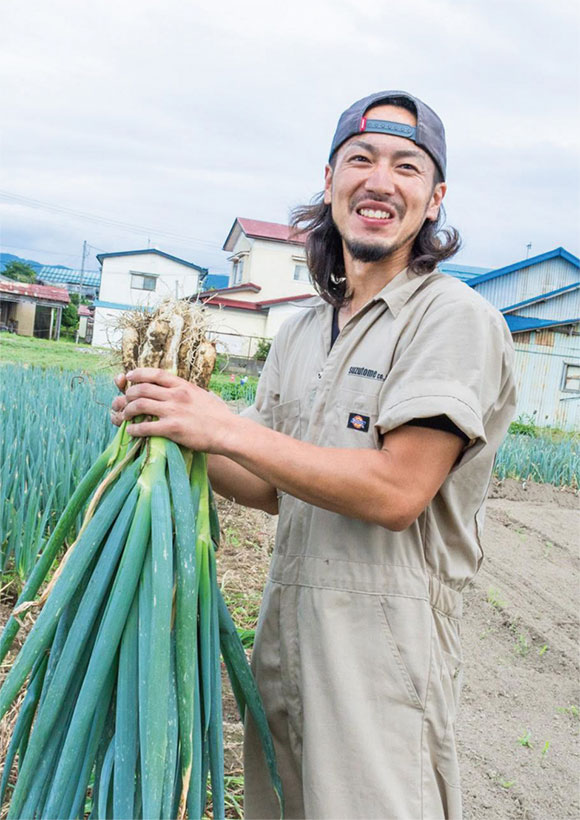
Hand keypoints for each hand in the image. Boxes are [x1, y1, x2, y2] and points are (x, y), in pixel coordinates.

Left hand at [112, 368, 236, 452]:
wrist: (228, 431)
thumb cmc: (219, 416)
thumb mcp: (202, 395)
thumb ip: (188, 391)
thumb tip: (179, 390)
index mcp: (183, 385)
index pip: (156, 374)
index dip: (138, 373)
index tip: (129, 376)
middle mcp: (176, 395)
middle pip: (142, 388)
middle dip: (129, 394)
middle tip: (125, 400)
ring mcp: (173, 411)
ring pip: (139, 405)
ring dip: (128, 410)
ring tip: (125, 415)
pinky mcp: (172, 428)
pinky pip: (145, 427)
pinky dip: (134, 429)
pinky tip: (131, 431)